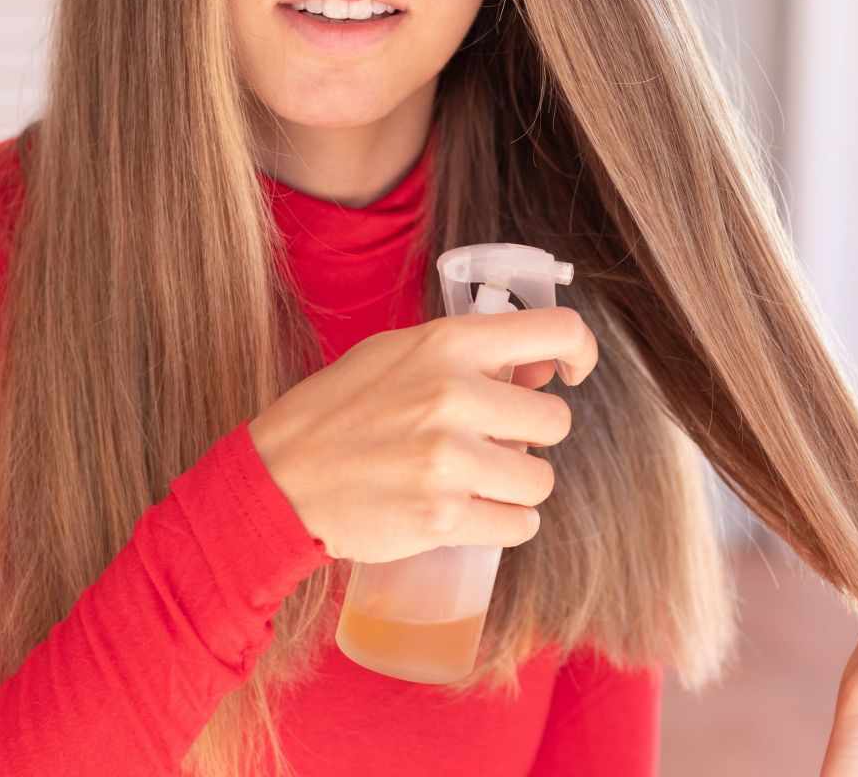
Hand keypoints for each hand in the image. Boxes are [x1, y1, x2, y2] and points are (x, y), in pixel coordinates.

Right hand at [247, 306, 597, 562]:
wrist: (278, 480)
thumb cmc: (337, 412)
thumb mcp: (397, 356)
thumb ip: (471, 358)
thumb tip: (543, 374)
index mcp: (448, 345)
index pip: (555, 332)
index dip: (579, 351)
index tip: (572, 373)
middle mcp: (455, 397)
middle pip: (555, 421)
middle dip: (529, 437)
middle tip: (489, 443)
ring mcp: (451, 461)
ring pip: (540, 479)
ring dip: (516, 485)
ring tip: (473, 480)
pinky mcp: (444, 518)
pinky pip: (519, 525)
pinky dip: (504, 523)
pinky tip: (470, 511)